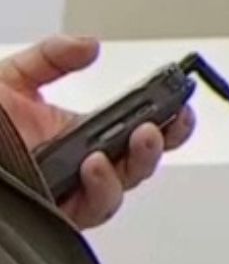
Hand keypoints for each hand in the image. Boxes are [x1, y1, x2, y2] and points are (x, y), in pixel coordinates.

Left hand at [0, 36, 195, 228]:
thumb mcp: (7, 81)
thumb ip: (50, 58)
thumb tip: (89, 45)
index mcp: (73, 132)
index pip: (133, 128)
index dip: (164, 118)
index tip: (177, 102)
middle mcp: (76, 166)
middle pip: (139, 161)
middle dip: (163, 141)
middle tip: (165, 123)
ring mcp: (66, 194)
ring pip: (121, 188)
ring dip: (137, 162)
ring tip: (135, 138)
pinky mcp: (53, 218)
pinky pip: (91, 211)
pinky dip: (100, 188)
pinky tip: (93, 166)